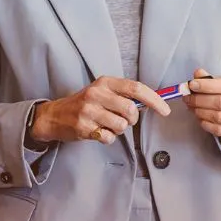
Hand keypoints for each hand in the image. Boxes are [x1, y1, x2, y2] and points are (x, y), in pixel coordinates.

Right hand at [31, 77, 171, 144]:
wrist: (54, 115)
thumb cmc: (84, 104)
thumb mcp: (102, 92)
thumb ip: (123, 95)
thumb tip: (153, 103)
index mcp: (104, 82)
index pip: (136, 88)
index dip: (154, 100)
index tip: (165, 110)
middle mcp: (96, 94)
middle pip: (130, 109)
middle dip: (132, 119)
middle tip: (124, 120)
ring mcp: (88, 111)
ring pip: (121, 126)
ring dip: (118, 130)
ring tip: (106, 125)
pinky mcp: (83, 127)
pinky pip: (108, 137)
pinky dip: (106, 138)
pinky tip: (97, 131)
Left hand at [183, 69, 220, 137]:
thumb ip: (210, 77)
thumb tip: (198, 74)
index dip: (207, 86)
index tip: (192, 85)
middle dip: (199, 100)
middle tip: (187, 97)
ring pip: (218, 117)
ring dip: (200, 112)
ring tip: (191, 107)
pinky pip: (218, 130)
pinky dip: (206, 124)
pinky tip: (199, 117)